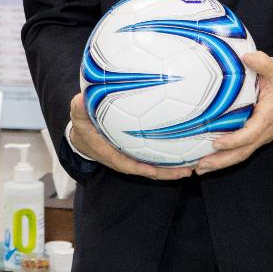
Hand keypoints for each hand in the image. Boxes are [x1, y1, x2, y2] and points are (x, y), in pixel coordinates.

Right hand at [69, 93, 194, 180]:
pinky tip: (188, 153)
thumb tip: (80, 98)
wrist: (83, 137)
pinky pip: (156, 158)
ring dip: (174, 169)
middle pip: (147, 170)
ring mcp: (132, 158)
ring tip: (194, 166)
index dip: (139, 168)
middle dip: (167, 173)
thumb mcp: (77, 115)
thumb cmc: (82, 125)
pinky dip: (171, 159)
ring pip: (155, 167)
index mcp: (109, 153)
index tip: (153, 171)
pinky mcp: (138, 154)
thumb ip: (79, 108)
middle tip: (188, 171)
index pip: (125, 163)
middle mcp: (124, 159)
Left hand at [194, 52, 272, 174]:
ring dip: (222, 162)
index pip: (249, 135)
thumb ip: (262, 63)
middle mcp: (265, 131)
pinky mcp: (261, 134)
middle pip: (242, 153)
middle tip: (199, 167)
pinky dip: (228, 155)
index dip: (232, 141)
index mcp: (267, 118)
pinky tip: (213, 156)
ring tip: (200, 168)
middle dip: (221, 162)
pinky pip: (244, 148)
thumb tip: (246, 57)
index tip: (215, 143)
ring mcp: (263, 135)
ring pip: (242, 154)